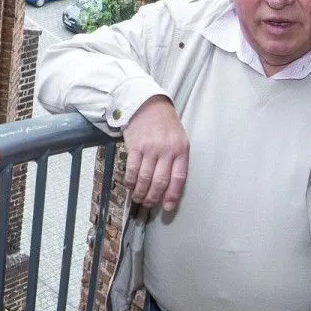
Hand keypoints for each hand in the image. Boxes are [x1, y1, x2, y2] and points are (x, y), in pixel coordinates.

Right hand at [122, 96, 187, 210]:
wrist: (148, 104)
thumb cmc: (165, 124)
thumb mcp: (179, 140)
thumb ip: (176, 160)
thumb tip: (169, 186)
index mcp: (181, 150)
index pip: (178, 178)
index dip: (172, 195)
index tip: (167, 206)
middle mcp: (166, 150)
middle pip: (160, 181)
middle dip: (153, 197)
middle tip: (149, 204)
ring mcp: (150, 148)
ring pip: (144, 178)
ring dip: (140, 192)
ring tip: (138, 198)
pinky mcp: (134, 146)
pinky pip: (131, 169)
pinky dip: (130, 181)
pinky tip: (130, 185)